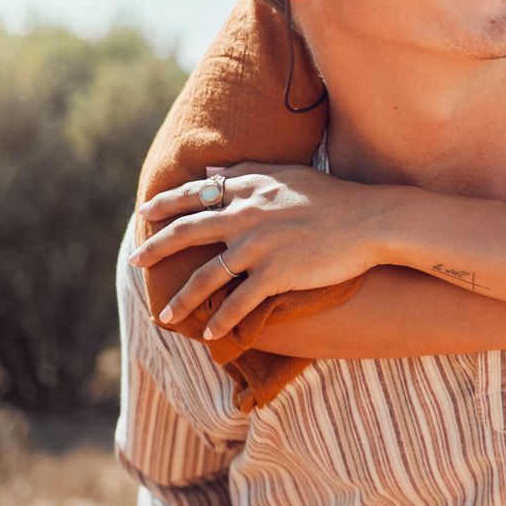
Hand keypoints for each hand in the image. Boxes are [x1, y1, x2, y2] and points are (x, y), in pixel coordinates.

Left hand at [130, 163, 396, 337]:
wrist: (370, 220)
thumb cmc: (333, 197)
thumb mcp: (288, 174)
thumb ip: (247, 172)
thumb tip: (209, 172)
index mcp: (249, 189)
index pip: (195, 195)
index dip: (166, 206)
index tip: (144, 215)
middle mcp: (247, 215)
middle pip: (189, 232)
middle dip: (156, 249)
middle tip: (134, 261)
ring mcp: (260, 246)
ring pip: (207, 276)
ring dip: (182, 299)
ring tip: (164, 315)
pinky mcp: (277, 273)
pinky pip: (239, 302)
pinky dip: (222, 320)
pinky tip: (210, 333)